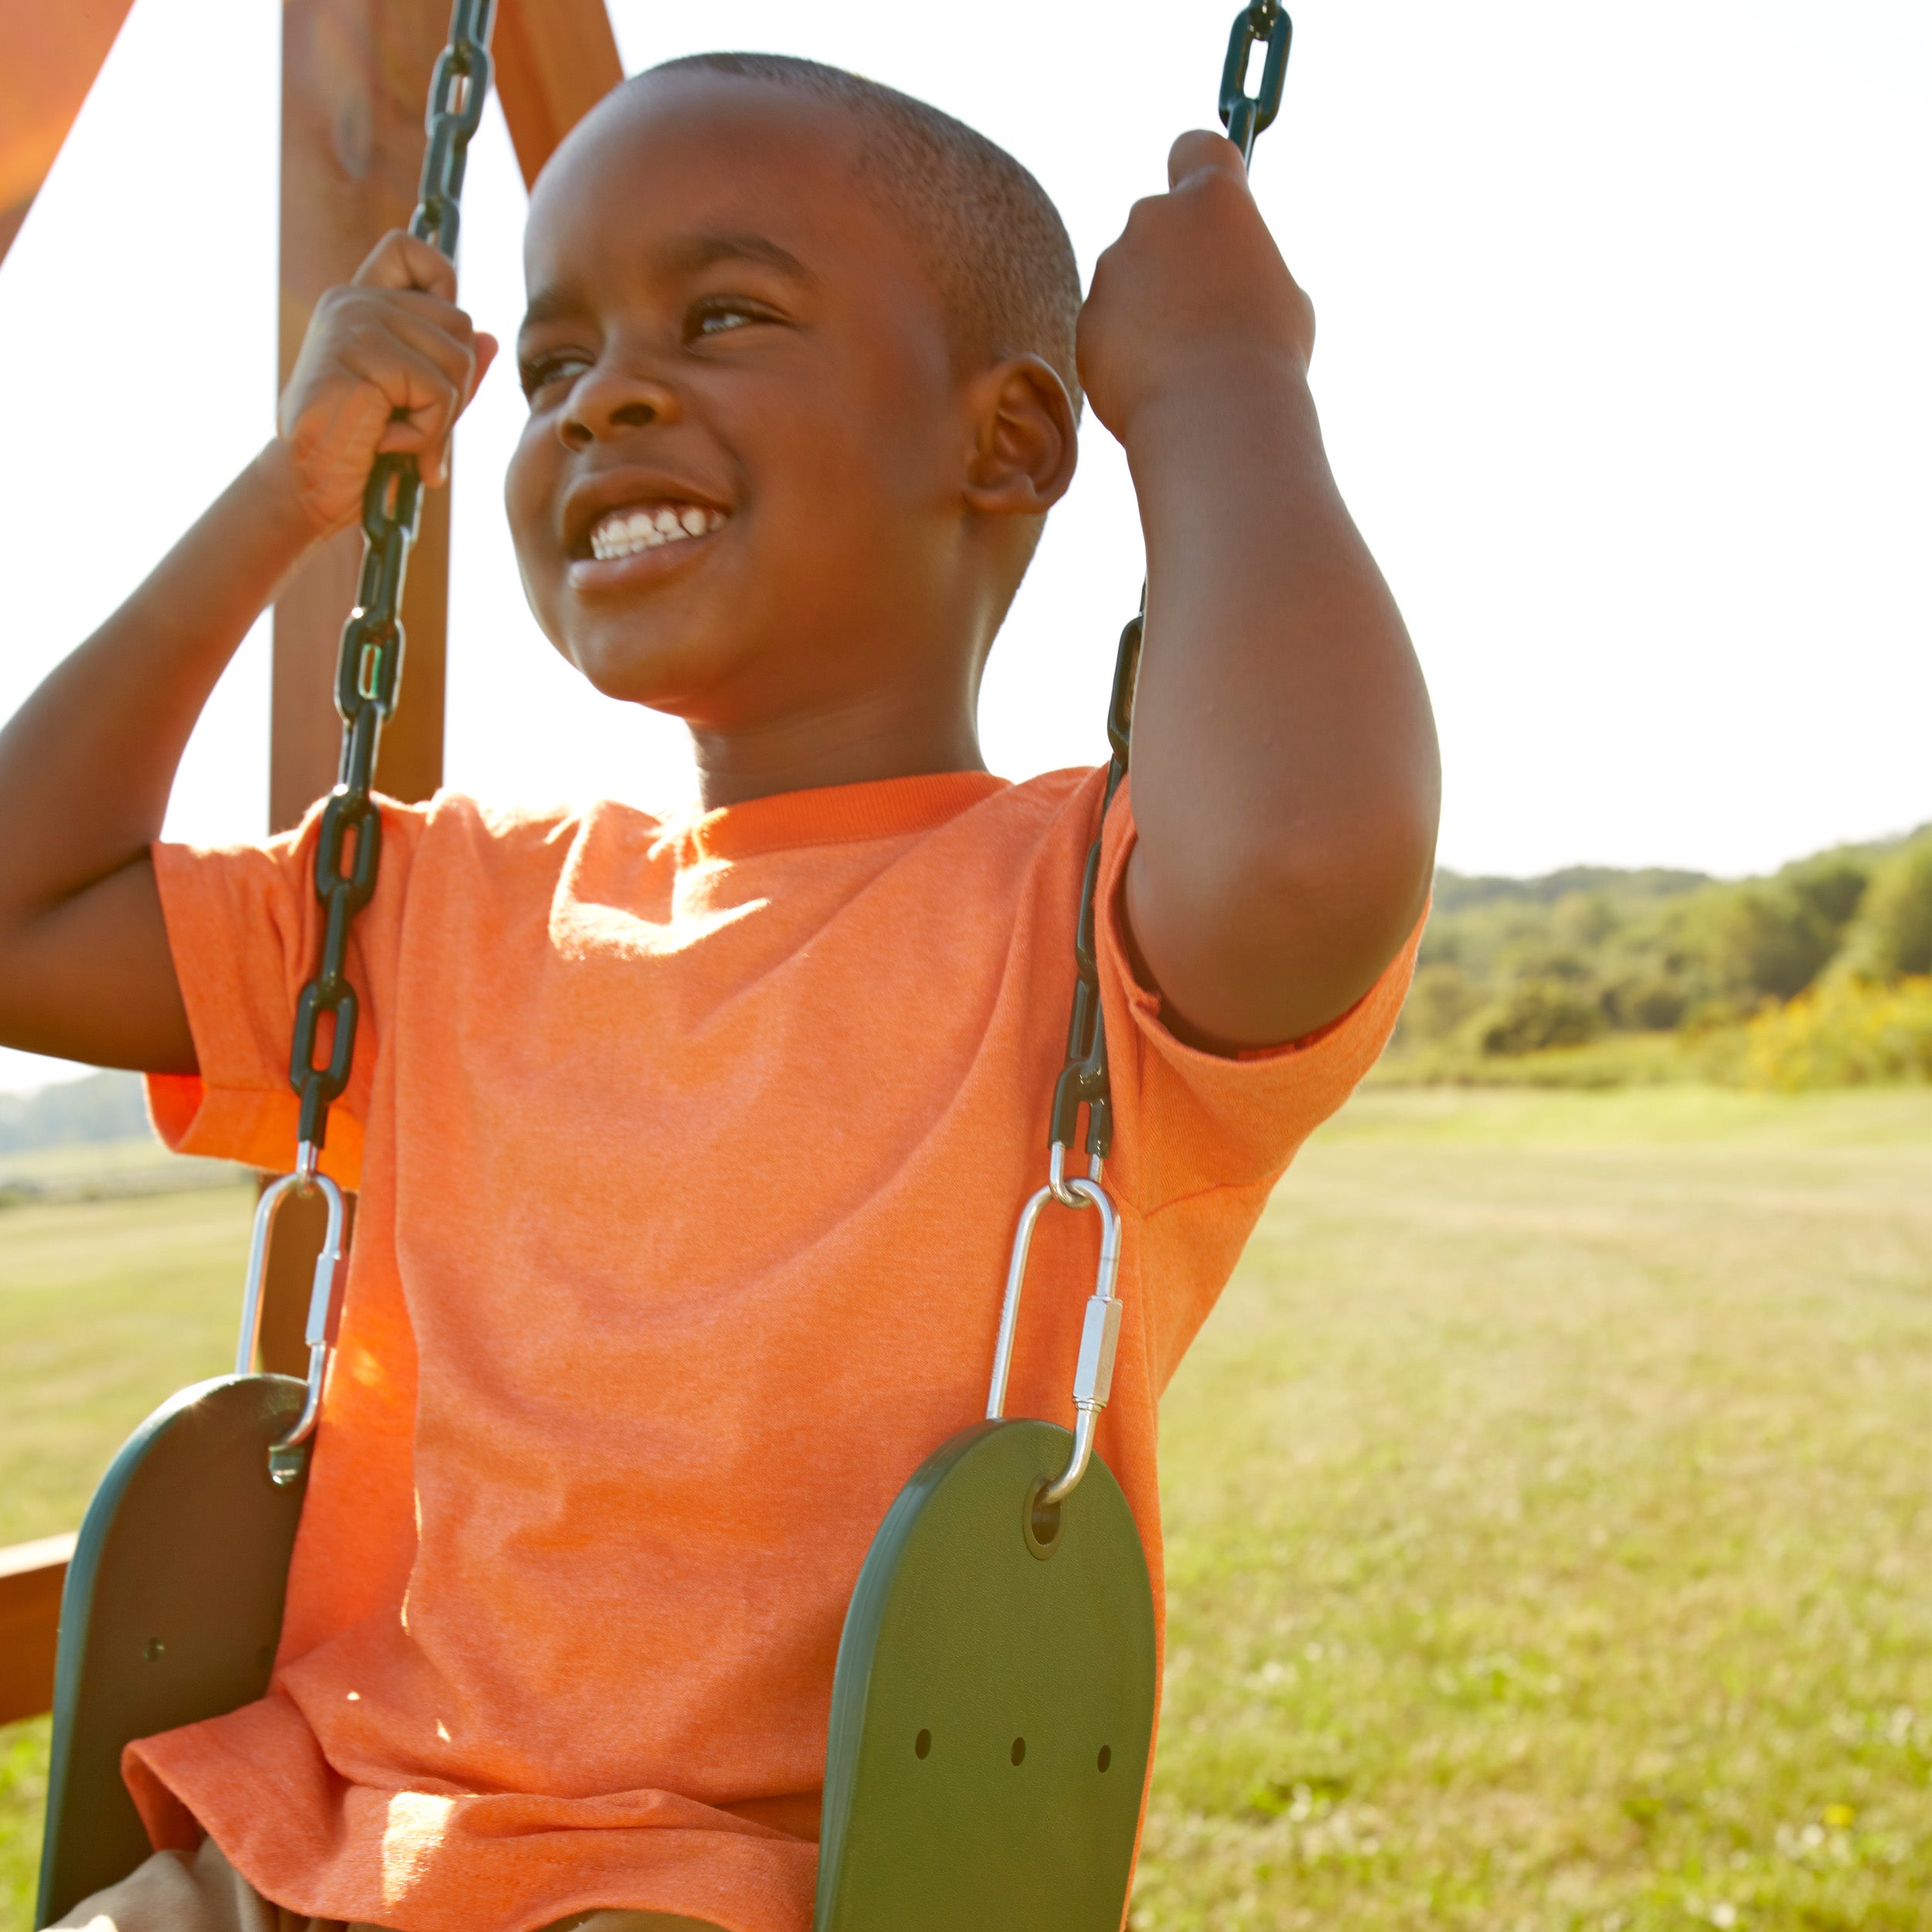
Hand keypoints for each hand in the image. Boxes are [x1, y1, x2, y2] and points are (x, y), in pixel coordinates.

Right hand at [276, 230, 497, 534]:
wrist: (306, 489)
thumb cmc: (358, 450)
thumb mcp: (415, 406)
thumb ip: (448, 371)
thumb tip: (490, 339)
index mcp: (362, 304)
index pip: (410, 250)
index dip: (441, 279)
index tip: (438, 333)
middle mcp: (354, 302)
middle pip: (459, 324)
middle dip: (455, 388)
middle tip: (415, 426)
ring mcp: (352, 323)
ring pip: (456, 360)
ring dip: (439, 419)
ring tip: (393, 435)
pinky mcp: (355, 355)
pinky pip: (435, 390)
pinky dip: (422, 434)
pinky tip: (381, 442)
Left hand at [1077, 131, 1313, 444]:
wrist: (1213, 416)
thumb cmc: (1265, 358)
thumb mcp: (1285, 299)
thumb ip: (1247, 270)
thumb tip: (1234, 277)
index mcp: (1213, 198)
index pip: (1196, 148)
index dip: (1199, 168)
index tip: (1207, 197)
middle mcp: (1153, 218)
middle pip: (1160, 228)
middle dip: (1175, 263)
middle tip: (1209, 316)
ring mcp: (1113, 269)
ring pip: (1132, 284)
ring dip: (1151, 313)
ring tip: (1188, 364)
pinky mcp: (1087, 321)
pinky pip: (1109, 331)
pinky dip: (1128, 354)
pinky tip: (1159, 385)